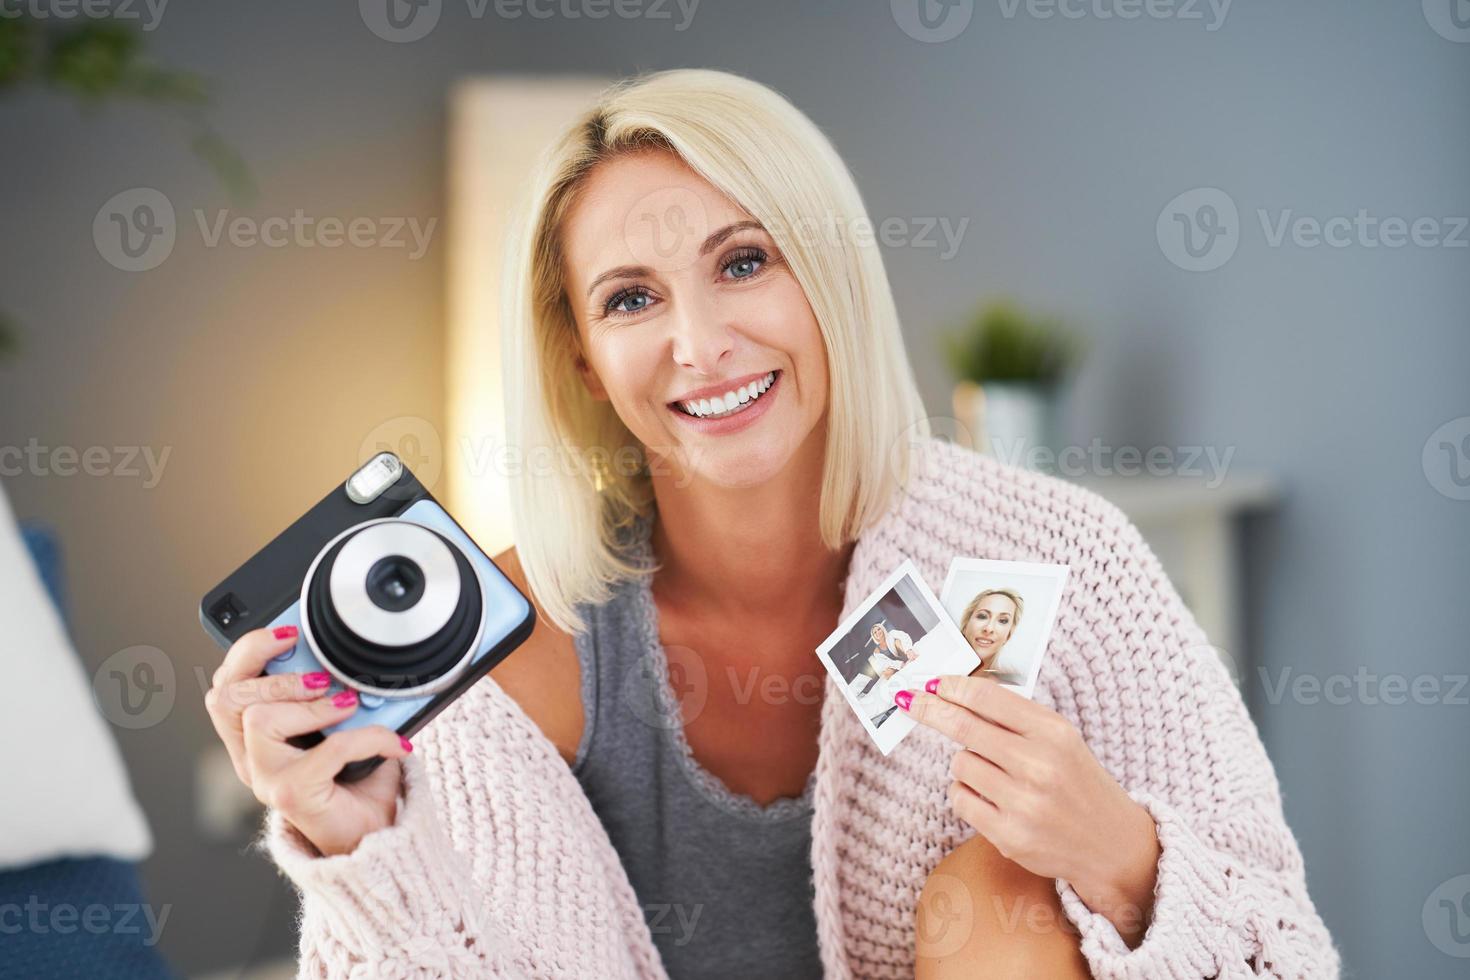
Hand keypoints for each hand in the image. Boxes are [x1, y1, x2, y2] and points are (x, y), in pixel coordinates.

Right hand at [203, 625, 412, 856]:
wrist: (376, 844)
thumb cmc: (358, 786)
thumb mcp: (345, 731)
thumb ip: (338, 697)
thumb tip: (358, 662)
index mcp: (254, 740)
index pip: (226, 688)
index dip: (248, 653)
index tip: (289, 633)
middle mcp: (251, 760)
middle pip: (228, 699)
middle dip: (275, 674)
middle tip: (321, 676)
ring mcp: (267, 779)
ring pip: (261, 719)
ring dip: (312, 705)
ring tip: (349, 706)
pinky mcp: (292, 795)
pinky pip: (328, 749)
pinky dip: (368, 737)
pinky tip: (392, 744)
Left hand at [898, 674, 1160, 945]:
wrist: (1109, 842)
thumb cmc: (1076, 781)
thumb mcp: (1059, 737)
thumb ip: (1014, 716)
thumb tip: (956, 691)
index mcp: (1053, 733)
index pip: (987, 698)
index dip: (952, 687)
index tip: (931, 682)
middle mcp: (1039, 766)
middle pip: (963, 727)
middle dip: (930, 709)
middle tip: (908, 698)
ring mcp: (1023, 803)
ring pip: (960, 764)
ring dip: (965, 763)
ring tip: (993, 772)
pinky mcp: (1009, 835)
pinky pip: (960, 799)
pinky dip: (965, 793)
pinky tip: (990, 797)